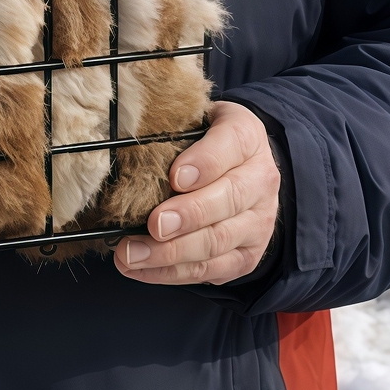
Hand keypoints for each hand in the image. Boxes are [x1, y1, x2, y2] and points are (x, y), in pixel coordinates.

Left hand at [113, 101, 279, 285]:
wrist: (245, 166)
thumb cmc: (206, 138)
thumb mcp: (196, 117)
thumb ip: (174, 126)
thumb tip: (129, 143)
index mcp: (247, 136)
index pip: (230, 146)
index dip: (204, 164)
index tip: (175, 178)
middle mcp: (261, 180)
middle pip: (228, 201)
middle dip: (188, 216)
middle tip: (153, 225)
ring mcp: (258, 222)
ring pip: (218, 242)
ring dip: (171, 253)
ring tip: (131, 254)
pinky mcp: (247, 255)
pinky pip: (210, 269)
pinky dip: (172, 273)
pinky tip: (141, 269)